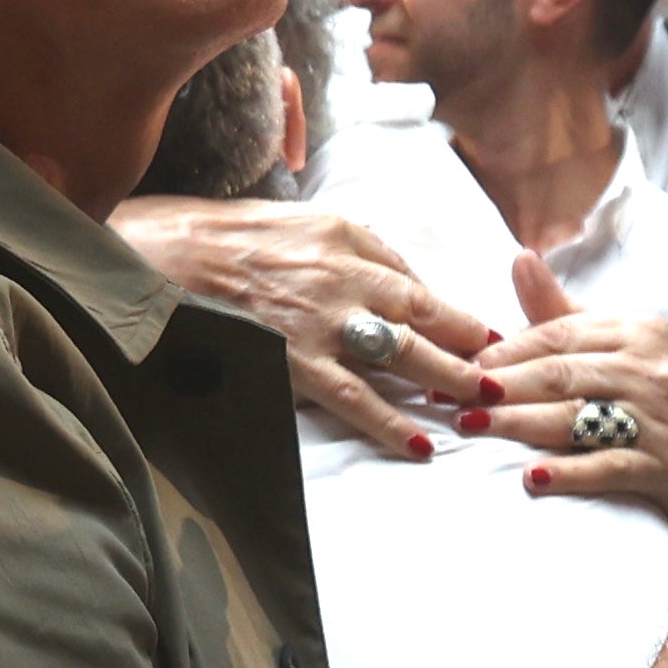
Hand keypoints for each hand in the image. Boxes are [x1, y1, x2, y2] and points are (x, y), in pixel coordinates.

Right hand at [103, 194, 495, 454]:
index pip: (413, 278)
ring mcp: (321, 320)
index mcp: (345, 237)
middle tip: (504, 371)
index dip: (453, 311)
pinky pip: (353, 398)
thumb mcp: (297, 223)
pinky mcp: (294, 360)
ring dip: (446, 379)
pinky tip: (419, 444)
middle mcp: (343, 274)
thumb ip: (349, 248)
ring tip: (481, 402)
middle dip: (468, 344)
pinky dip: (390, 422)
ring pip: (402, 354)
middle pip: (424, 313)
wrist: (162, 257)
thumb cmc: (224, 238)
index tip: (485, 334)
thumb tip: (395, 279)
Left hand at [473, 257, 667, 529]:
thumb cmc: (658, 394)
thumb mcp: (620, 344)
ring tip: (471, 427)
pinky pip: (606, 466)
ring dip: (516, 423)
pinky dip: (567, 472)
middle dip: (497, 386)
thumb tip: (520, 257)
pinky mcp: (664, 465)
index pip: (556, 335)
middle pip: (558, 374)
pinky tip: (530, 478)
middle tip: (448, 399)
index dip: (502, 352)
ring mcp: (659, 418)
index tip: (457, 365)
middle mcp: (651, 367)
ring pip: (574, 416)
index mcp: (637, 330)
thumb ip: (563, 311)